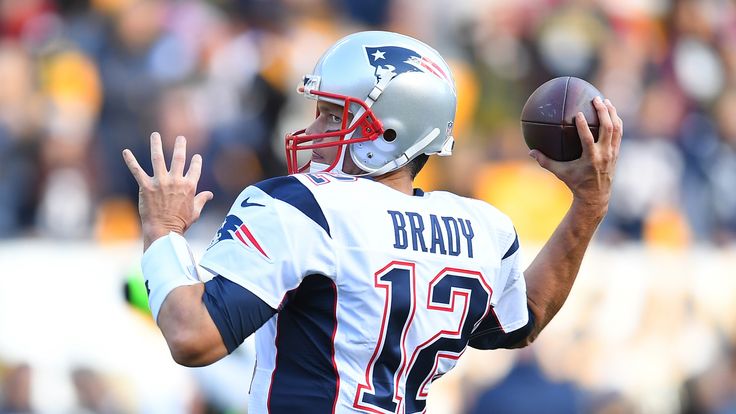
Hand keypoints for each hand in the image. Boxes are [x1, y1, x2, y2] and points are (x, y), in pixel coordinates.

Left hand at [123, 132, 212, 250]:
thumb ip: (201, 200)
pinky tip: (125, 151)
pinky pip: (137, 171)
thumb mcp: (195, 211)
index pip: (195, 169)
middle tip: (181, 138)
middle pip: (179, 158)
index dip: (196, 161)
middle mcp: (175, 181)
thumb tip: (210, 194)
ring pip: (158, 158)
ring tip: (155, 135)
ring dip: (156, 145)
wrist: (164, 230)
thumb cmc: (180, 223)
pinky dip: (130, 161)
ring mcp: (160, 182)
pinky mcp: (146, 186)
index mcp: (189, 186)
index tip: (196, 157)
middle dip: (180, 146)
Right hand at [529, 96, 621, 212]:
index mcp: (590, 158)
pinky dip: (616, 121)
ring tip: (605, 101)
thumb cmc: (575, 183)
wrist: (596, 195)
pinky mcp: (616, 152)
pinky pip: (618, 133)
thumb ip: (546, 162)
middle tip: (596, 99)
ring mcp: (612, 153)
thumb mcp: (560, 173)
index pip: (588, 139)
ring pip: (616, 129)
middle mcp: (604, 154)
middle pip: (607, 129)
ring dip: (612, 113)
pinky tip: (610, 112)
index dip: (584, 126)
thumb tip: (530, 152)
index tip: (579, 114)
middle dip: (603, 112)